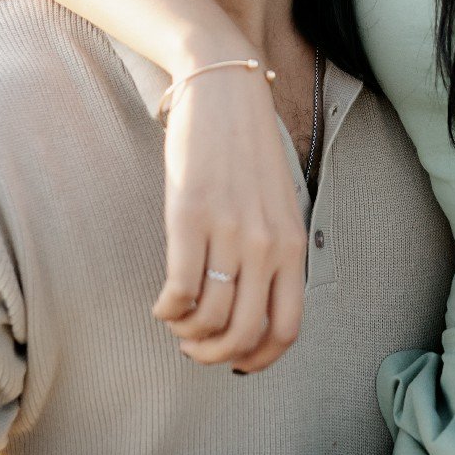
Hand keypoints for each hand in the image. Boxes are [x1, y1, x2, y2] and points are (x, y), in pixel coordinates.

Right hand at [154, 57, 307, 371]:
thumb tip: (252, 309)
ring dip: (187, 334)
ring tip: (177, 321)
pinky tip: (162, 302)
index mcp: (291, 243)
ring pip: (209, 318)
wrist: (222, 91)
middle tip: (196, 347)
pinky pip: (179, 289)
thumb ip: (273, 252)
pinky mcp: (190, 217)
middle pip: (245, 333)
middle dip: (215, 355)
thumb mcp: (277, 204)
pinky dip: (167, 309)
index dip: (259, 359)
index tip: (236, 363)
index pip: (287, 328)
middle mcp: (266, 243)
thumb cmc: (246, 152)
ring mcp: (229, 231)